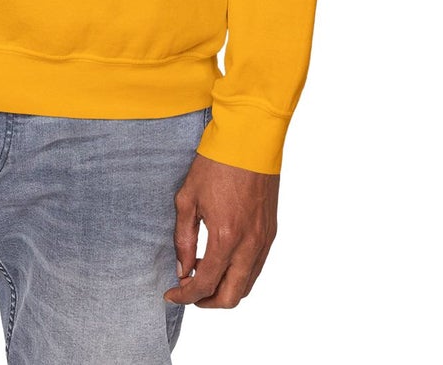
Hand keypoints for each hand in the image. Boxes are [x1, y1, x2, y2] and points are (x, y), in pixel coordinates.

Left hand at [164, 152, 278, 308]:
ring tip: (204, 274)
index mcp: (225, 237)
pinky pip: (257, 266)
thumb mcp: (188, 198)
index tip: (172, 294)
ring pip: (247, 285)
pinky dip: (239, 273)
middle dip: (207, 301)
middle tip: (189, 291)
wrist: (250, 139)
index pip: (205, 284)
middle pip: (230, 296)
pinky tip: (222, 258)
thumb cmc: (217, 163)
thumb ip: (183, 238)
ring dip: (225, 288)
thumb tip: (183, 268)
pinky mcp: (271, 232)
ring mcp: (263, 240)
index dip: (186, 296)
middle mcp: (249, 245)